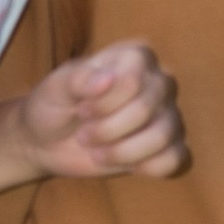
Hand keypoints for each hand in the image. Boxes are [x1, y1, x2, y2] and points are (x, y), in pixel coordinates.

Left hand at [18, 40, 188, 184]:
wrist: (48, 141)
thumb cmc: (54, 106)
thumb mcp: (55, 87)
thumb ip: (78, 78)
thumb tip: (107, 79)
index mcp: (135, 57)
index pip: (133, 80)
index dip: (104, 103)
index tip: (82, 108)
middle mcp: (159, 81)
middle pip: (146, 109)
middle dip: (107, 130)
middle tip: (84, 134)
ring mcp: (168, 114)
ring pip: (163, 136)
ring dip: (122, 152)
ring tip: (98, 152)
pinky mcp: (168, 146)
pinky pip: (176, 158)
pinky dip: (146, 167)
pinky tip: (122, 163)